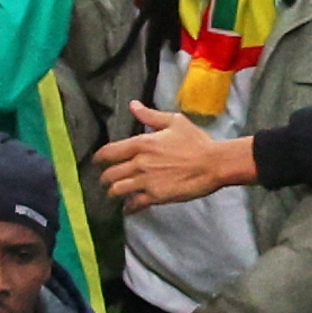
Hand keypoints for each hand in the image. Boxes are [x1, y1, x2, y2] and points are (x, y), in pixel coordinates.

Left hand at [95, 104, 260, 207]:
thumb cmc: (196, 142)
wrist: (214, 163)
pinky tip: (128, 207)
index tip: (97, 161)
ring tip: (114, 193)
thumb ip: (150, 116)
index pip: (109, 152)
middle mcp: (140, 163)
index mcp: (142, 143)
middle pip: (109, 174)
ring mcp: (146, 181)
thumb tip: (133, 105)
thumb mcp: (174, 122)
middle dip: (104, 178)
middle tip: (105, 180)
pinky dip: (128, 207)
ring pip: (117, 190)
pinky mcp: (155, 196)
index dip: (99, 158)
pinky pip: (133, 204)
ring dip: (113, 192)